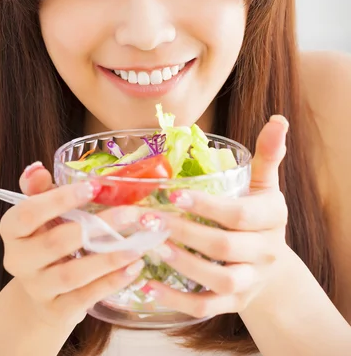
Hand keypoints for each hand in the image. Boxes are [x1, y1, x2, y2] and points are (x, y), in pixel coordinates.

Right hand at [0, 164, 145, 328]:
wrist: (42, 293)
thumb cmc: (47, 238)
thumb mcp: (42, 212)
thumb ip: (40, 189)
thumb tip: (37, 168)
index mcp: (12, 230)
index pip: (27, 213)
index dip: (59, 200)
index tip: (93, 186)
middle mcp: (18, 260)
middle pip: (54, 243)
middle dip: (96, 227)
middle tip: (131, 213)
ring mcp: (37, 288)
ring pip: (72, 274)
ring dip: (109, 258)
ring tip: (139, 244)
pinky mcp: (56, 311)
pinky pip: (85, 297)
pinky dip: (111, 282)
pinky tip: (134, 266)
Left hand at [143, 115, 288, 318]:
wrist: (272, 266)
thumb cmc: (259, 216)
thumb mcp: (265, 184)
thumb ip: (267, 155)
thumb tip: (277, 120)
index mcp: (271, 218)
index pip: (239, 215)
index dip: (207, 207)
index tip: (174, 195)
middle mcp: (265, 252)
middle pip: (224, 247)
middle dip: (184, 233)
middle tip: (149, 218)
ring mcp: (250, 281)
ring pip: (219, 280)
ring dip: (182, 265)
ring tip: (152, 246)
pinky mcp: (234, 304)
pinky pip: (206, 307)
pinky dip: (178, 300)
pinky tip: (150, 285)